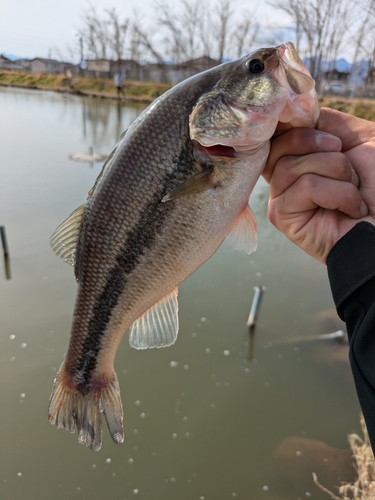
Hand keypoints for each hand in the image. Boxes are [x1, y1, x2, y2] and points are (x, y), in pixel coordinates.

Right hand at [263, 108, 374, 263]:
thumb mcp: (357, 138)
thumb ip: (325, 121)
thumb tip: (292, 110)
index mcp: (297, 158)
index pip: (277, 133)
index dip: (293, 126)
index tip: (320, 130)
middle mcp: (284, 179)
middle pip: (280, 145)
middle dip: (323, 148)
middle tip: (349, 167)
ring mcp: (281, 199)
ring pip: (292, 167)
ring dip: (337, 174)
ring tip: (353, 192)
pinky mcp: (283, 218)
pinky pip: (304, 187)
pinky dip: (337, 193)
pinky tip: (350, 209)